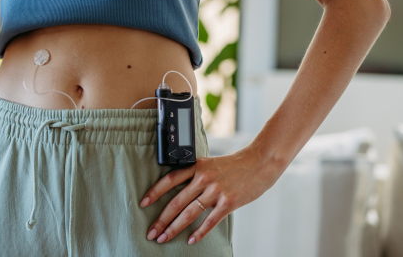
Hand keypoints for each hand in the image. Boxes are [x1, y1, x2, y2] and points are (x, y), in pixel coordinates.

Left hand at [140, 145, 284, 244]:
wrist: (260, 162)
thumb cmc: (235, 164)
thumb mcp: (211, 163)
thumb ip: (196, 174)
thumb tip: (179, 189)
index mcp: (197, 166)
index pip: (169, 179)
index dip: (154, 192)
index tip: (143, 203)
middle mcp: (203, 178)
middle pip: (176, 201)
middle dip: (160, 220)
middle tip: (150, 232)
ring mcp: (216, 191)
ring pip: (189, 213)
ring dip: (173, 228)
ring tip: (163, 239)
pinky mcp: (228, 202)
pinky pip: (209, 221)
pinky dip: (199, 233)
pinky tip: (191, 241)